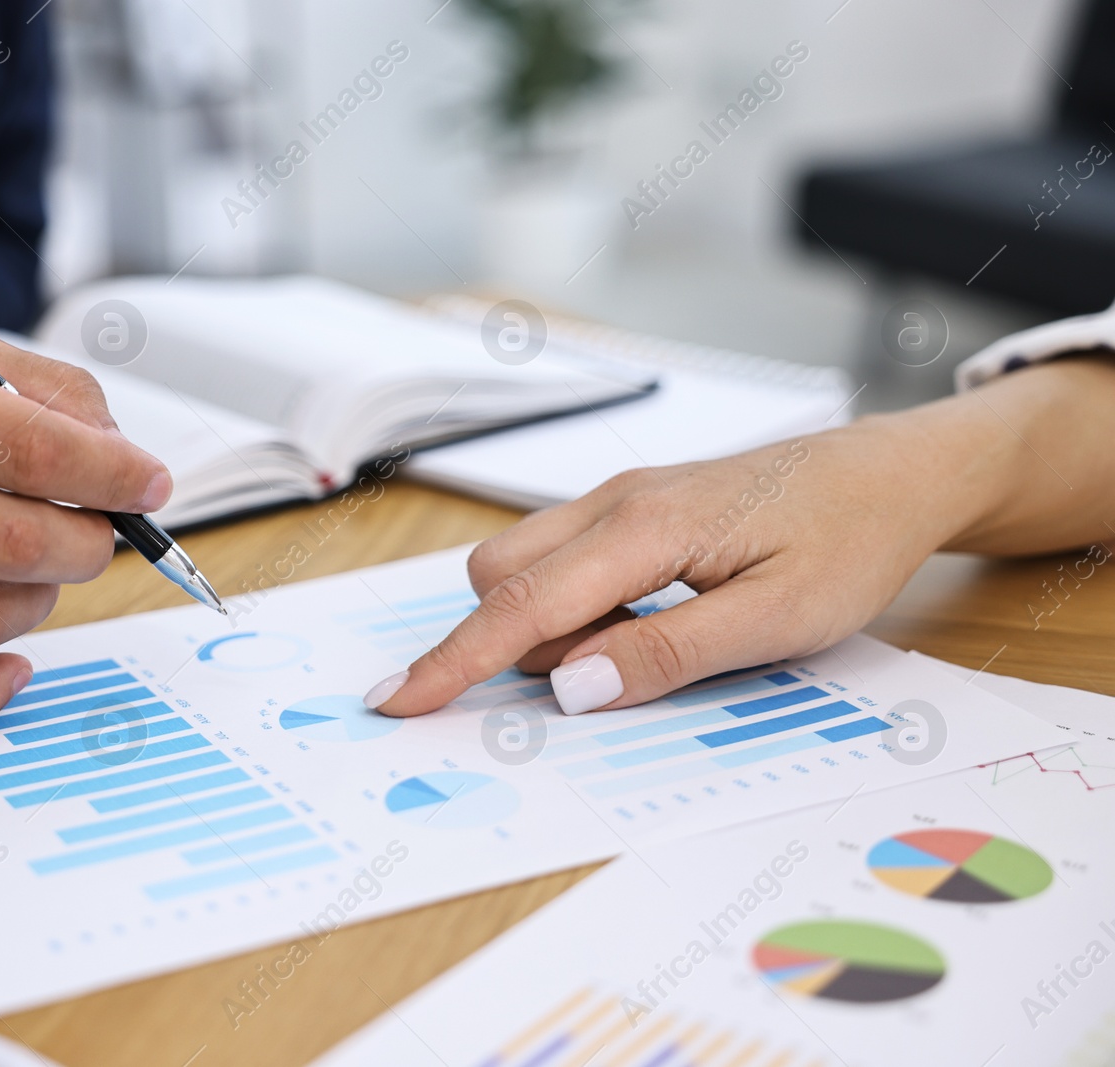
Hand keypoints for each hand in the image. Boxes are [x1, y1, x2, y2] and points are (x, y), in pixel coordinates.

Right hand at [0, 333, 171, 740]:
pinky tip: (11, 667)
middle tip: (93, 533)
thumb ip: (40, 390)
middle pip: (14, 545)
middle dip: (84, 545)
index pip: (30, 448)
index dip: (111, 474)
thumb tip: (120, 455)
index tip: (149, 485)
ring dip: (37, 605)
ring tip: (33, 573)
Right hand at [368, 408, 1010, 717]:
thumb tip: (568, 686)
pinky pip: (564, 559)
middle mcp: (615, 504)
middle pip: (500, 576)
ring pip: (526, 565)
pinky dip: (574, 604)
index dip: (454, 660)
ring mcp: (619, 499)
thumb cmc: (845, 542)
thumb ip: (667, 652)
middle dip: (508, 641)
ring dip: (548, 624)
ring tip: (651, 643)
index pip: (521, 606)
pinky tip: (649, 617)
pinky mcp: (632, 508)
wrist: (888, 473)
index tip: (396, 700)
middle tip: (610, 677)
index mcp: (645, 530)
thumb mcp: (776, 619)